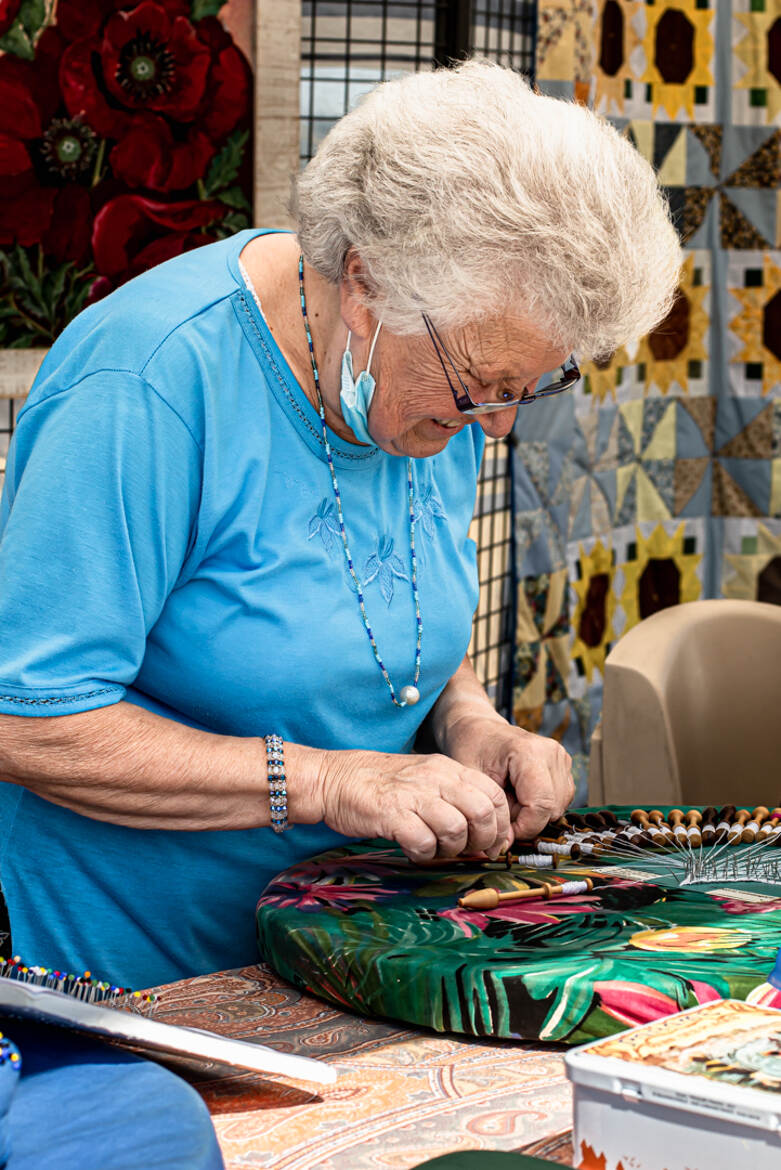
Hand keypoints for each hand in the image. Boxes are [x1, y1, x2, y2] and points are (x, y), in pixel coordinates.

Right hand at [315, 749, 512, 862]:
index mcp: (447, 768)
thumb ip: (453, 796)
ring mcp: (413, 795)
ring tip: (436, 849)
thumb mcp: (424, 778)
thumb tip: (484, 831)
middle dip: (482, 841)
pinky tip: (414, 850)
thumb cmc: (381, 783)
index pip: (494, 795)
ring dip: (451, 849)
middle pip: (482, 812)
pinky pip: (423, 841)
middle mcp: (435, 778)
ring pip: (456, 828)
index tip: (492, 843)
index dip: (500, 825)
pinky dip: (424, 854)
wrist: (335, 778)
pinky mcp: (392, 814)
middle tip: (468, 852)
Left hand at [440, 712, 573, 840]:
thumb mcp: (473, 782)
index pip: (540, 805)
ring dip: (533, 813)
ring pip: (558, 807)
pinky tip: (520, 795)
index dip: (523, 827)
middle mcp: (552, 752)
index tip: (501, 830)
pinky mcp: (564, 765)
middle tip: (501, 809)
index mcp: (530, 752)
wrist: (478, 730)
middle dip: (526, 820)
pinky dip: (540, 805)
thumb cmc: (472, 750)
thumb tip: (502, 848)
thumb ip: (489, 814)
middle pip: (551, 809)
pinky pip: (559, 800)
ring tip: (509, 798)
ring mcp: (561, 758)